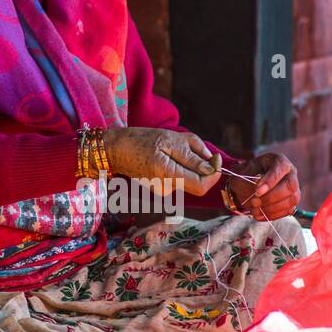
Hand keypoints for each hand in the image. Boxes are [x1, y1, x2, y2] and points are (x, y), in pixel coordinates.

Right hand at [103, 128, 221, 196]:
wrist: (116, 150)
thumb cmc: (140, 140)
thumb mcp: (169, 140)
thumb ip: (192, 154)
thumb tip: (211, 166)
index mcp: (168, 175)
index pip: (202, 186)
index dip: (214, 173)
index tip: (215, 158)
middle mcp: (166, 188)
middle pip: (197, 183)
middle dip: (202, 166)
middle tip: (193, 147)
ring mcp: (163, 191)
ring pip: (189, 179)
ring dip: (190, 164)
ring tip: (173, 149)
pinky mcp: (160, 188)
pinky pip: (180, 178)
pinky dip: (181, 167)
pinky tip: (167, 156)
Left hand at [229, 152, 299, 220]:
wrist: (246, 185)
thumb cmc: (246, 175)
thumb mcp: (244, 173)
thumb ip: (250, 179)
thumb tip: (258, 187)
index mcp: (279, 160)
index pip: (281, 168)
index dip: (271, 181)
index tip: (257, 191)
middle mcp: (290, 173)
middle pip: (290, 186)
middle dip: (272, 197)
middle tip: (254, 202)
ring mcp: (293, 188)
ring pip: (292, 200)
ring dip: (272, 208)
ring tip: (254, 210)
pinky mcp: (291, 202)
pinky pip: (287, 211)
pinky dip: (272, 215)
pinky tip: (259, 215)